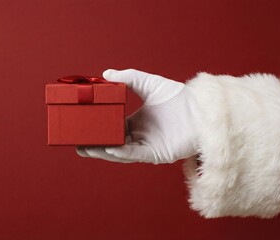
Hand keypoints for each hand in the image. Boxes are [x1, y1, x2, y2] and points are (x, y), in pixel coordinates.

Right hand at [76, 69, 199, 163]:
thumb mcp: (148, 83)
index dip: (98, 129)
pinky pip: (135, 155)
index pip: (112, 128)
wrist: (201, 109)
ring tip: (86, 149)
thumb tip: (106, 73)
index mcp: (136, 122)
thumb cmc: (178, 97)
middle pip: (112, 143)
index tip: (83, 127)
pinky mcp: (156, 154)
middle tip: (77, 144)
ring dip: (103, 152)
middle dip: (95, 145)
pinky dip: (122, 153)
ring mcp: (147, 146)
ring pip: (120, 153)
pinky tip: (109, 148)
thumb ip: (128, 78)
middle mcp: (139, 136)